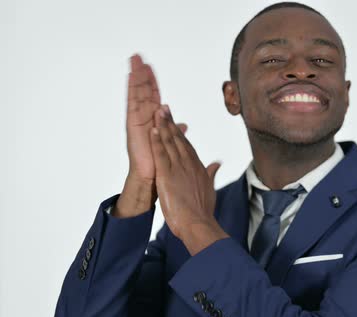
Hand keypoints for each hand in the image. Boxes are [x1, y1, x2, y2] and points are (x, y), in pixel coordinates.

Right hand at [126, 55, 187, 182]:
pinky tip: (131, 76)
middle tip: (137, 55)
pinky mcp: (133, 125)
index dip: (152, 82)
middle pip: (142, 92)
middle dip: (141, 74)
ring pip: (137, 94)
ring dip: (136, 76)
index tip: (150, 67)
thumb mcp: (169, 143)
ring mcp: (137, 120)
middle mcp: (144, 118)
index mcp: (153, 121)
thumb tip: (183, 124)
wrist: (151, 178)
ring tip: (134, 59)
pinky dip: (132, 89)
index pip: (153, 97)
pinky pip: (133, 103)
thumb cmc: (158, 163)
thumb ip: (174, 131)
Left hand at [150, 107, 227, 253]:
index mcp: (197, 167)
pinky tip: (154, 129)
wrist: (198, 223)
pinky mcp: (167, 174)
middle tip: (164, 107)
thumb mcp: (209, 188)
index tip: (174, 121)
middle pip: (178, 139)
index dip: (180, 132)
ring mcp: (178, 168)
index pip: (187, 146)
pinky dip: (157, 141)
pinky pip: (161, 154)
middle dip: (171, 122)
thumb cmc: (203, 210)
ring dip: (163, 126)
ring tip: (158, 111)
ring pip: (170, 142)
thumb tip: (217, 163)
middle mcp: (189, 164)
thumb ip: (211, 173)